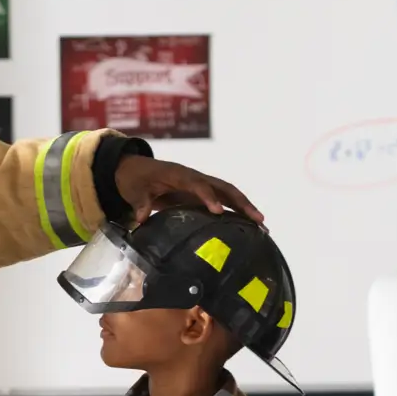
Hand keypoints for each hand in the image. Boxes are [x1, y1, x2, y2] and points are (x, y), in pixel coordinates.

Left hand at [113, 155, 262, 224]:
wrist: (134, 170)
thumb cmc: (135, 179)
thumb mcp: (134, 191)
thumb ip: (140, 204)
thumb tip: (141, 219)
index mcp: (178, 174)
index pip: (197, 184)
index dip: (208, 196)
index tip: (217, 211)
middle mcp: (194, 177)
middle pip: (223, 187)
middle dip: (241, 202)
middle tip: (257, 219)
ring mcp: (200, 185)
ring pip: (228, 194)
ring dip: (245, 207)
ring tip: (262, 225)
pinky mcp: (201, 194)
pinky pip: (223, 200)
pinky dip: (236, 211)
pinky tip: (249, 225)